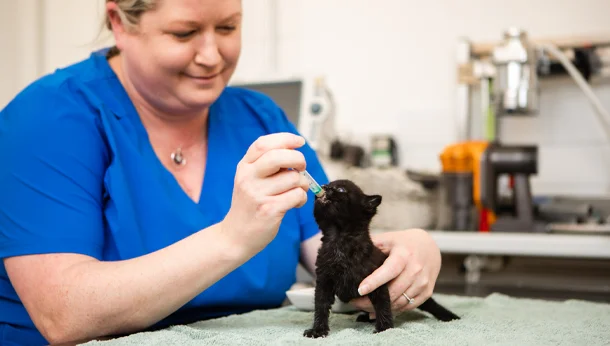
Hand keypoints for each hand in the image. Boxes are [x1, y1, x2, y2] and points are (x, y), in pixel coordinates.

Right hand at [221, 133, 309, 253]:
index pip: (263, 143)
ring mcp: (258, 194)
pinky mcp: (269, 210)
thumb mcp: (249, 180)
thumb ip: (265, 164)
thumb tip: (294, 150)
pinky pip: (297, 195)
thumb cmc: (248, 206)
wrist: (235, 236)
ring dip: (302, 184)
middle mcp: (248, 178)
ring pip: (293, 178)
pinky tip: (294, 204)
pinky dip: (301, 199)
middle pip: (279, 156)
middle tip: (301, 168)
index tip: (299, 142)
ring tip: (295, 192)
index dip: (285, 139)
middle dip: (298, 159)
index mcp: (244, 167)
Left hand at [350, 229, 440, 316]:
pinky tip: (377, 310)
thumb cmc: (404, 243)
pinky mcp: (426, 293)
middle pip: (393, 292)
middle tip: (354, 302)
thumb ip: (373, 246)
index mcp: (404, 255)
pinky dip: (392, 311)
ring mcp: (422, 283)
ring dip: (380, 308)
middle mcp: (416, 270)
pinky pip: (407, 307)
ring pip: (399, 303)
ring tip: (362, 306)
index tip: (360, 290)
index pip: (389, 270)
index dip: (374, 281)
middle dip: (371, 300)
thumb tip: (351, 255)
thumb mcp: (388, 239)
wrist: (430, 247)